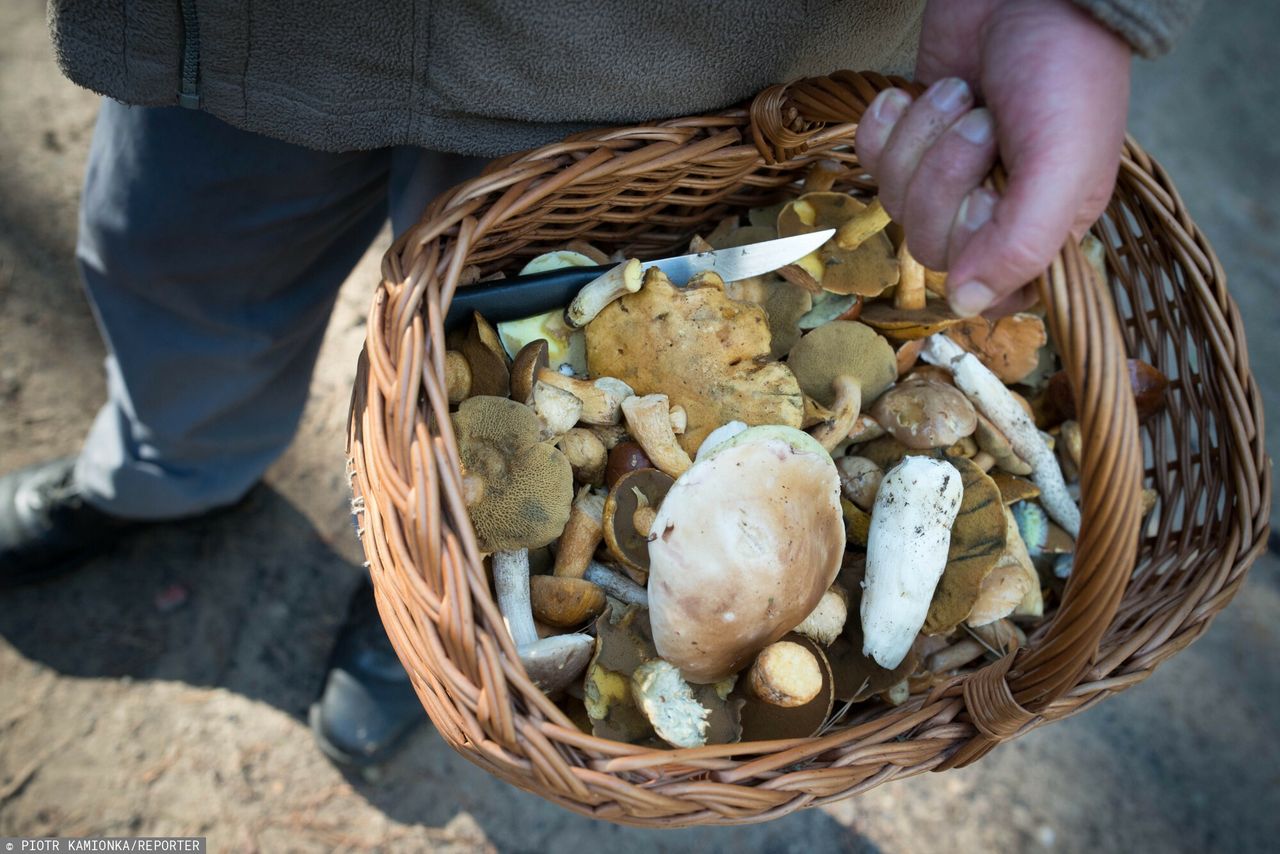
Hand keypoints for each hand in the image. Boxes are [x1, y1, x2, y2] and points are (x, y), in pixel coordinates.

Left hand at [854, 0, 1130, 315]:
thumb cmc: (1064, 68)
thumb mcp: (1062, 163)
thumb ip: (1022, 243)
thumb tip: (968, 304)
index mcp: (1045, 231)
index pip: (986, 289)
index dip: (973, 245)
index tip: (994, 195)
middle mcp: (995, 214)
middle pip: (930, 244)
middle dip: (946, 173)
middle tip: (984, 123)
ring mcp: (949, 177)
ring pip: (897, 202)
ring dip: (923, 138)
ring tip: (966, 96)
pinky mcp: (912, 140)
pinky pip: (872, 162)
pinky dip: (887, 124)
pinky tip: (914, 94)